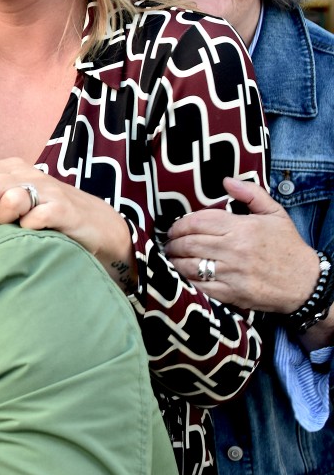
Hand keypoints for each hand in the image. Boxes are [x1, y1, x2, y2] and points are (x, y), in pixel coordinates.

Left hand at [0, 158, 134, 289]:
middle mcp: (25, 173)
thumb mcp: (8, 196)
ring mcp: (46, 190)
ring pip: (8, 199)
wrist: (94, 225)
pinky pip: (35, 218)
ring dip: (6, 220)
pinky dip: (29, 229)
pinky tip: (34, 233)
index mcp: (8, 168)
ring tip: (15, 226)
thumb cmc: (43, 213)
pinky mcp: (63, 210)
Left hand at [166, 177, 317, 312]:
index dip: (179, 225)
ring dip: (175, 261)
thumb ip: (251, 194)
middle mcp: (234, 250)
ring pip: (190, 265)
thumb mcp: (275, 214)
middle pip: (189, 243)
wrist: (305, 283)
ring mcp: (232, 273)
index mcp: (242, 228)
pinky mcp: (232, 293)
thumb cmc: (288, 247)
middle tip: (169, 243)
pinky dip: (186, 279)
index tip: (173, 228)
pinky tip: (183, 274)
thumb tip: (226, 181)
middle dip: (173, 243)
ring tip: (172, 257)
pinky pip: (200, 285)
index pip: (197, 222)